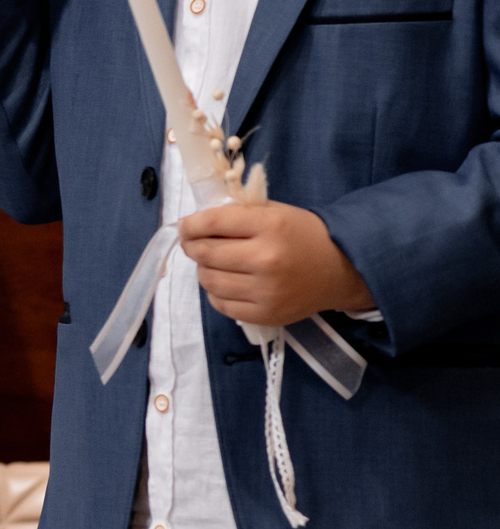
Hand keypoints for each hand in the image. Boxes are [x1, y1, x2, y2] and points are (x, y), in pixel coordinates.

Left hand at [180, 201, 374, 325]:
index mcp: (270, 226)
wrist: (343, 270)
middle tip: (194, 244)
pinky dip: (216, 292)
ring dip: (203, 269)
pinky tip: (225, 283)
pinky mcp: (267, 315)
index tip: (185, 226)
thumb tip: (196, 222)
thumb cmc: (304, 236)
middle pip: (206, 254)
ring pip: (209, 281)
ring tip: (212, 263)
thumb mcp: (276, 212)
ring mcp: (266, 291)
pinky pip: (221, 304)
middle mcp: (267, 260)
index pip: (213, 223)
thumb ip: (239, 214)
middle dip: (192, 247)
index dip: (191, 225)